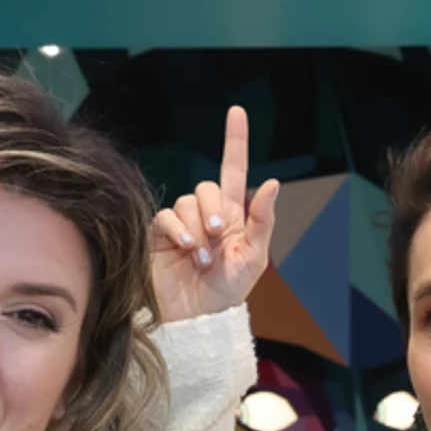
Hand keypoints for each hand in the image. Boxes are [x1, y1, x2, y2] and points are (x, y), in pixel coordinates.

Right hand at [150, 105, 279, 321]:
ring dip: (198, 228)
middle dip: (214, 209)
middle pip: (206, 187)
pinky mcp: (159, 237)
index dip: (235, 140)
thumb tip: (271, 183)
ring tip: (203, 258)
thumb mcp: (254, 259)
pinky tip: (187, 250)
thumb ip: (262, 221)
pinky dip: (179, 230)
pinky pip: (167, 217)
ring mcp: (182, 225)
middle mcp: (206, 216)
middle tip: (220, 237)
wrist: (197, 319)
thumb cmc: (227, 293)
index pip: (233, 170)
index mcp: (233, 217)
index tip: (236, 111)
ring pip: (186, 202)